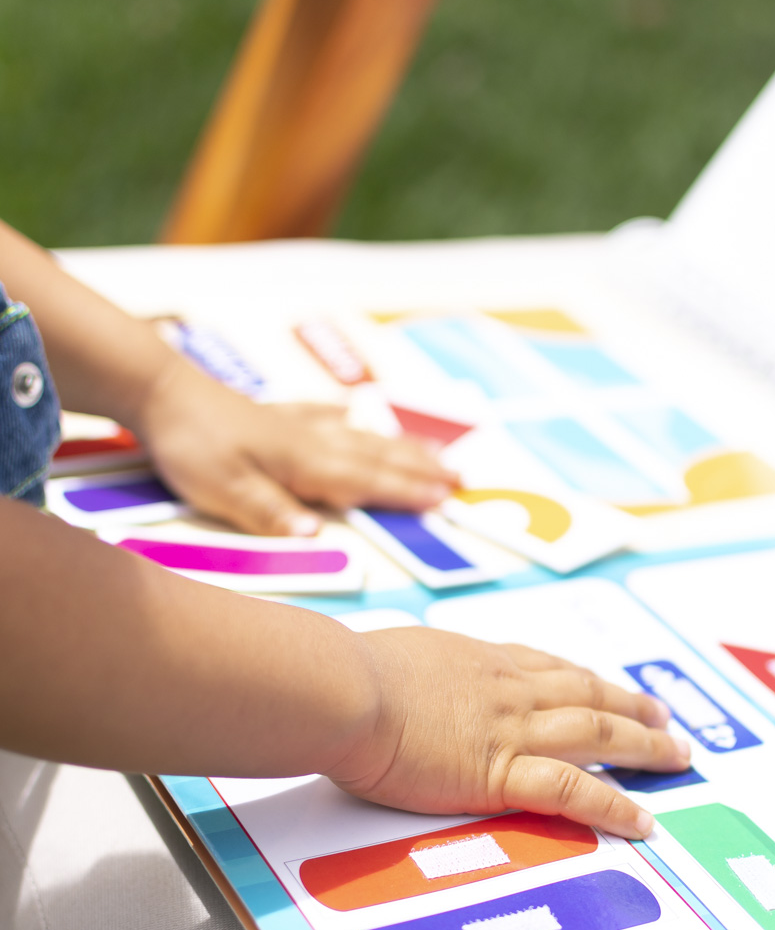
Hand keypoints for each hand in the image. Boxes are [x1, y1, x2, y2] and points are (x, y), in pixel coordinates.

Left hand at [135, 357, 458, 534]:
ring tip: (432, 450)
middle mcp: (310, 442)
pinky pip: (322, 415)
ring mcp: (294, 425)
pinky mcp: (273, 414)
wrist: (159, 392)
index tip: (446, 499)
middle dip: (420, 469)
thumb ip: (272, 514)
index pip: (367, 482)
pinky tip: (354, 413)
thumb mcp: (226, 491)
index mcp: (305, 466)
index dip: (408, 492)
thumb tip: (315, 537)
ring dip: (398, 446)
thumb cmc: (191, 446)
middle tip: (461, 478)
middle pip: (376, 457)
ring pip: (359, 436)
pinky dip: (346, 418)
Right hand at [332, 628, 691, 837]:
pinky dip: (613, 805)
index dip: (582, 679)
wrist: (344, 692)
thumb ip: (405, 674)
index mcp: (476, 661)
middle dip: (630, 706)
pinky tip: (641, 820)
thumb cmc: (346, 677)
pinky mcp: (503, 775)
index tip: (604, 686)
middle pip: (586, 694)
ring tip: (675, 758)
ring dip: (643, 746)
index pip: (544, 667)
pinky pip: (574, 792)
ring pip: (597, 734)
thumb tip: (391, 680)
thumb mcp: (387, 660)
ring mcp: (511, 730)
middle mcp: (506, 689)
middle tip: (662, 719)